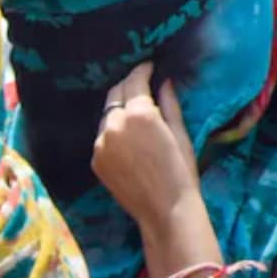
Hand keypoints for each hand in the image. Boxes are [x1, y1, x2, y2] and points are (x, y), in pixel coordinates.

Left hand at [93, 63, 200, 230]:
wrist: (165, 211)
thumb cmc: (181, 171)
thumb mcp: (180, 134)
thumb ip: (169, 104)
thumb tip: (164, 81)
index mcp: (139, 114)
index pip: (135, 81)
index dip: (142, 70)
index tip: (149, 66)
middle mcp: (114, 125)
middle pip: (115, 94)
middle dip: (128, 86)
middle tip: (141, 85)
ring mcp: (100, 143)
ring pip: (107, 116)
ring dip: (119, 110)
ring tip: (135, 114)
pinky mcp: (95, 160)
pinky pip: (103, 138)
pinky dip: (113, 133)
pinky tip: (128, 140)